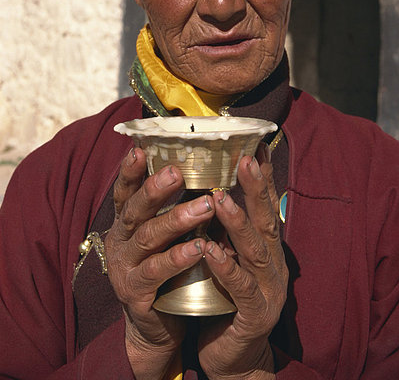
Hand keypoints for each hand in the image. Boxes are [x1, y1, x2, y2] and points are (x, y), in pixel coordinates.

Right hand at [105, 148, 214, 379]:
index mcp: (127, 222)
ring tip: (204, 207)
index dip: (130, 171)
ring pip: (148, 237)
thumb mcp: (165, 234)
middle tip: (177, 172)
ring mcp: (125, 266)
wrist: (157, 324)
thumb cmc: (166, 267)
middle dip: (155, 189)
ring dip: (176, 220)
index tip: (139, 148)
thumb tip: (203, 167)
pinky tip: (198, 248)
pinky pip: (157, 272)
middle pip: (134, 210)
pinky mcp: (135, 292)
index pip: (125, 191)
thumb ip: (176, 206)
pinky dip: (178, 258)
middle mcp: (120, 240)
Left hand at [199, 143, 287, 379]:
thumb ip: (225, 231)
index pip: (265, 206)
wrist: (234, 355)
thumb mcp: (229, 257)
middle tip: (245, 158)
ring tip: (219, 198)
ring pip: (255, 250)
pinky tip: (209, 251)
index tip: (255, 146)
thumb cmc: (226, 298)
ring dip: (237, 222)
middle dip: (256, 188)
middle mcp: (272, 263)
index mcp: (266, 248)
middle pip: (266, 220)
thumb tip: (210, 190)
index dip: (262, 176)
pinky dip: (225, 267)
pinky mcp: (255, 315)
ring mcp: (268, 289)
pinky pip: (241, 288)